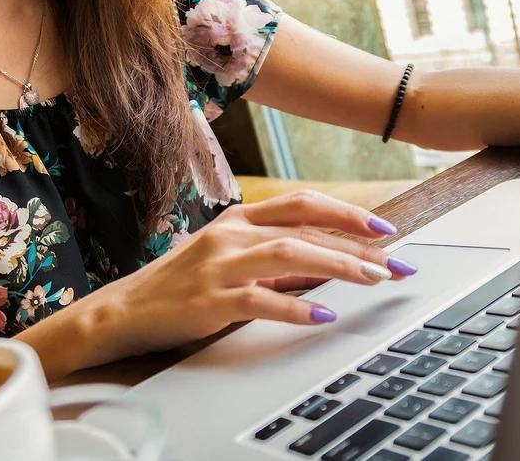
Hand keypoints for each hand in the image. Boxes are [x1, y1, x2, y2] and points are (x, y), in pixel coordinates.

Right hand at [67, 190, 419, 366]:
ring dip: (337, 266)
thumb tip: (331, 264)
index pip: (302, 204)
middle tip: (396, 264)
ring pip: (289, 255)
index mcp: (239, 220)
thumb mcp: (230, 261)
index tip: (385, 229)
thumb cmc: (182, 287)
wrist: (123, 311)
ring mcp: (219, 266)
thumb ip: (276, 259)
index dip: (347, 213)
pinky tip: (322, 314)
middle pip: (305, 229)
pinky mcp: (209, 301)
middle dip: (358, 246)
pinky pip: (260, 300)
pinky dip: (295, 306)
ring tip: (373, 280)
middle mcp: (231, 235)